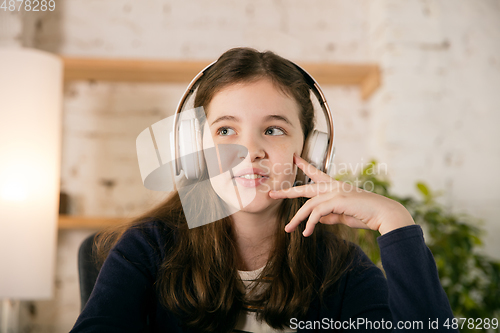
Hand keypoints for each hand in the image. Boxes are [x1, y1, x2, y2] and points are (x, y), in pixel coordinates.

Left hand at [268, 154, 414, 235]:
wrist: (384, 214)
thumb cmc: (366, 215)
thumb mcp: (343, 216)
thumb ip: (329, 216)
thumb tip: (315, 220)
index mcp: (336, 187)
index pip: (316, 174)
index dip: (304, 166)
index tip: (294, 158)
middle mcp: (334, 186)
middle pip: (305, 188)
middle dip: (287, 192)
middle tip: (272, 194)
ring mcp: (335, 192)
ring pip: (308, 205)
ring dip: (297, 219)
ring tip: (288, 229)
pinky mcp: (337, 201)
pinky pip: (317, 213)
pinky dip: (310, 224)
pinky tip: (307, 233)